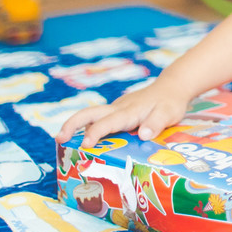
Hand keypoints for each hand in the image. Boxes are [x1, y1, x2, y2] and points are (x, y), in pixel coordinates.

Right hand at [55, 77, 192, 147]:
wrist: (172, 87)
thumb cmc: (170, 102)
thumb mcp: (168, 114)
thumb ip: (156, 124)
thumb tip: (143, 135)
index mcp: (128, 111)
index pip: (107, 122)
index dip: (95, 133)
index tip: (85, 144)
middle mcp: (118, 109)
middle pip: (89, 113)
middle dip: (72, 124)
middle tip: (59, 139)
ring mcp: (117, 109)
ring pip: (92, 116)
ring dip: (77, 126)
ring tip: (64, 143)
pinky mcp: (119, 112)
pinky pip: (101, 119)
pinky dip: (90, 128)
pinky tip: (87, 141)